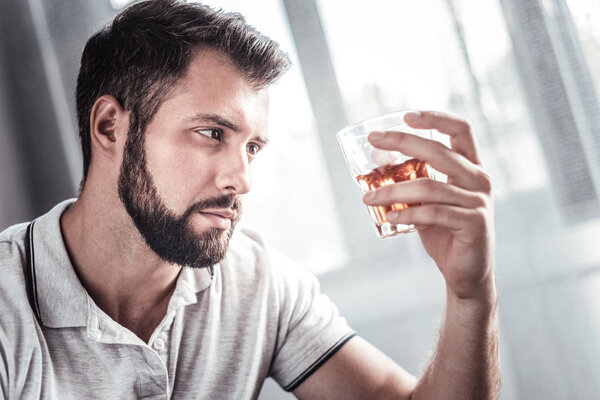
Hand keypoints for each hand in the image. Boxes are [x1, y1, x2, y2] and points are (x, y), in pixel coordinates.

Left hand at [363, 111, 494, 301]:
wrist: (466, 272)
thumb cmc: (444, 231)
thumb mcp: (426, 200)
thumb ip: (411, 179)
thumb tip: (376, 155)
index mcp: (471, 167)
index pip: (461, 130)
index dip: (436, 118)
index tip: (406, 115)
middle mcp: (479, 179)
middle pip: (439, 152)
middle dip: (403, 142)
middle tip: (374, 140)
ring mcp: (479, 202)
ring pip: (429, 187)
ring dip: (393, 191)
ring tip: (367, 198)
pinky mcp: (474, 225)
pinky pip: (435, 214)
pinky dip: (409, 214)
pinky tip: (391, 218)